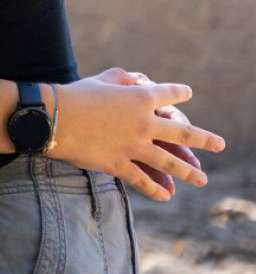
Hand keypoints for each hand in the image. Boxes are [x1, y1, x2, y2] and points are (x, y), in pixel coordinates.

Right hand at [52, 70, 224, 200]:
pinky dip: (156, 189)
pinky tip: (167, 195)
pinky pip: (143, 180)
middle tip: (220, 145)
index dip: (180, 93)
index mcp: (140, 98)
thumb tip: (137, 80)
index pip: (169, 95)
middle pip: (183, 133)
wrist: (52, 117)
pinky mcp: (119, 164)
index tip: (187, 93)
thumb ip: (122, 79)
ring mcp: (134, 146)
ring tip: (202, 179)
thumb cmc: (74, 94)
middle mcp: (144, 123)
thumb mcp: (101, 78)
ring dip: (189, 172)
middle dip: (205, 140)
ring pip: (170, 162)